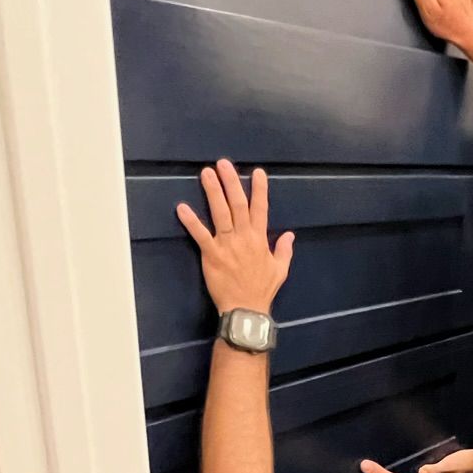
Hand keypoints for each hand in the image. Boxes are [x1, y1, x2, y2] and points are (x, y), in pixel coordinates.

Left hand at [177, 163, 293, 316]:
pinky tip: (182, 207)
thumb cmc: (262, 290)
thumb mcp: (280, 270)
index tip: (257, 172)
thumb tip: (290, 235)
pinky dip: (191, 221)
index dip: (259, 189)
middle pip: (238, 204)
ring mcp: (227, 245)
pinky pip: (200, 234)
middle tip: (223, 164)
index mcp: (260, 239)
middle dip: (231, 182)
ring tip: (206, 174)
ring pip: (220, 213)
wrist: (246, 309)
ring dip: (213, 192)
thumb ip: (284, 250)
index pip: (261, 209)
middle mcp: (244, 237)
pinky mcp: (211, 255)